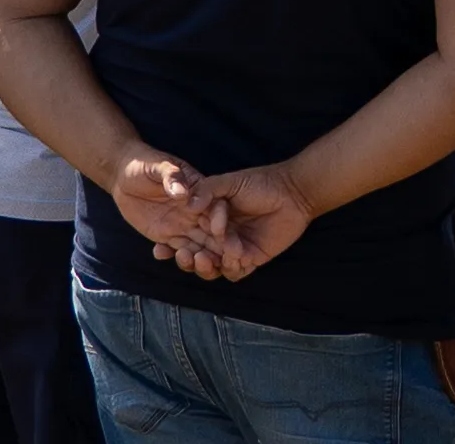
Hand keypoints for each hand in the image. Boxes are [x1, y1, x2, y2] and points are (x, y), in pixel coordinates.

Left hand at [100, 151, 228, 268]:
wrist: (124, 175)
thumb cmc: (145, 164)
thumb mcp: (158, 165)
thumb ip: (171, 177)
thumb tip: (182, 192)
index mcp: (200, 191)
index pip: (215, 206)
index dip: (220, 218)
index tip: (220, 231)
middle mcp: (196, 211)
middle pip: (212, 230)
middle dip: (220, 244)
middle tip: (226, 259)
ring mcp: (183, 224)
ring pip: (198, 244)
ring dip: (203, 256)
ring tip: (201, 265)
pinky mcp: (168, 235)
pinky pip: (176, 249)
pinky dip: (179, 258)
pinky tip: (176, 261)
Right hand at [184, 164, 318, 280]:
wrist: (293, 193)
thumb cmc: (260, 183)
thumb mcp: (230, 182)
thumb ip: (207, 190)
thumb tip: (187, 204)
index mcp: (209, 220)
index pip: (186, 235)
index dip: (173, 243)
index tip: (161, 247)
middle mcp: (219, 237)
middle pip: (196, 255)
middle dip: (187, 259)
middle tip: (184, 254)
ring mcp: (235, 249)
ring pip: (213, 268)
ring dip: (206, 266)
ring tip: (204, 258)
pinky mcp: (252, 258)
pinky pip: (236, 272)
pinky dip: (231, 268)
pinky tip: (232, 256)